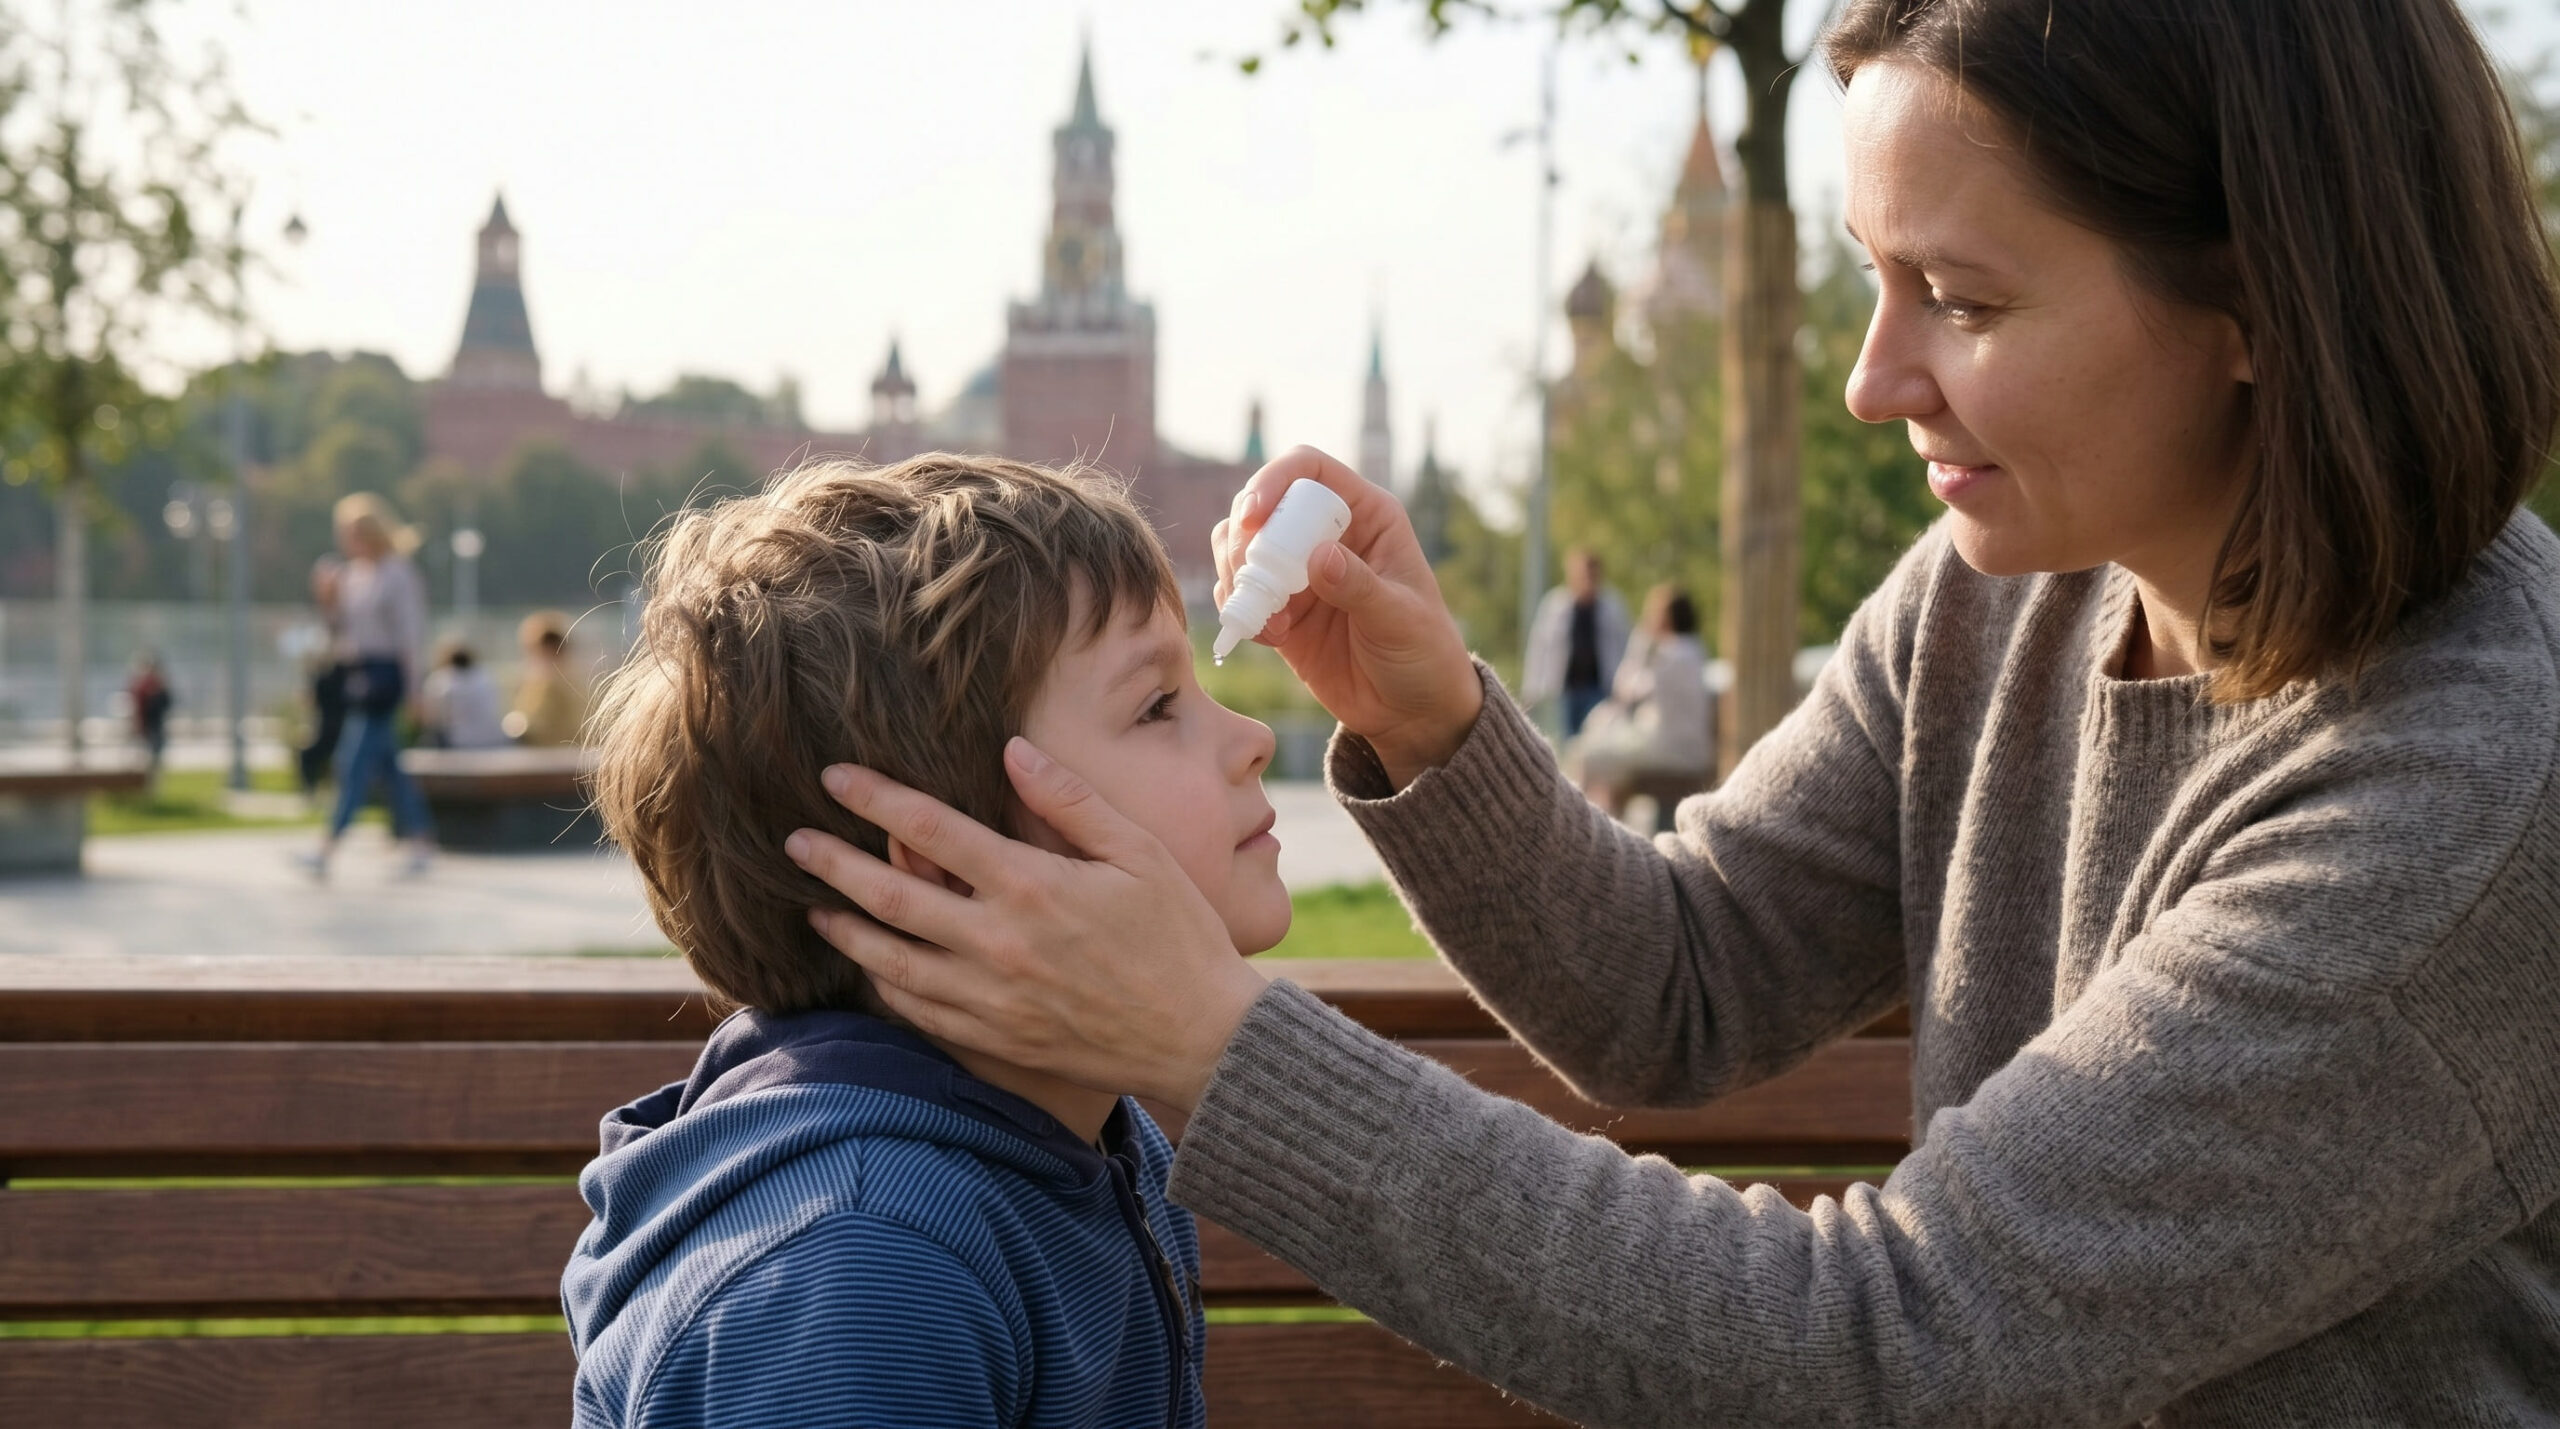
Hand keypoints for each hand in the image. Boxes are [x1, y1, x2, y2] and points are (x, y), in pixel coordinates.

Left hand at [787, 738, 1271, 1109]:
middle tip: (793, 843)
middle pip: (891, 897)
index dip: (877, 798)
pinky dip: (883, 987)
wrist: (1201, 1040)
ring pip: (891, 962)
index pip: (932, 831)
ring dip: (847, 930)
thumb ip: (1070, 801)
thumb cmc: (1180, 937)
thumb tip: (1011, 751)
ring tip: (815, 907)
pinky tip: (871, 970)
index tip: (834, 776)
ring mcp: (990, 999)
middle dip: (834, 865)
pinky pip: (918, 1012)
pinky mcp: (994, 1040)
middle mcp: (999, 944)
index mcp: (1032, 887)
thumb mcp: (1140, 853)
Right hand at [1213, 445, 1481, 787]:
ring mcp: (1299, 571)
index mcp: (1366, 516)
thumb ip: (1360, 587)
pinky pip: (1239, 593)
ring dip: (1235, 573)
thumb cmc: (1423, 653)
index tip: (1253, 517)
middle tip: (1248, 576)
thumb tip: (1318, 557)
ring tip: (1261, 613)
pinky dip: (1238, 609)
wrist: (1412, 710)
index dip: (1274, 481)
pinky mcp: (1279, 609)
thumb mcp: (1400, 619)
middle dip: (1244, 537)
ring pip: (1240, 546)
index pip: (1309, 470)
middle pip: (1262, 505)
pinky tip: (1267, 637)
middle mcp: (1326, 535)